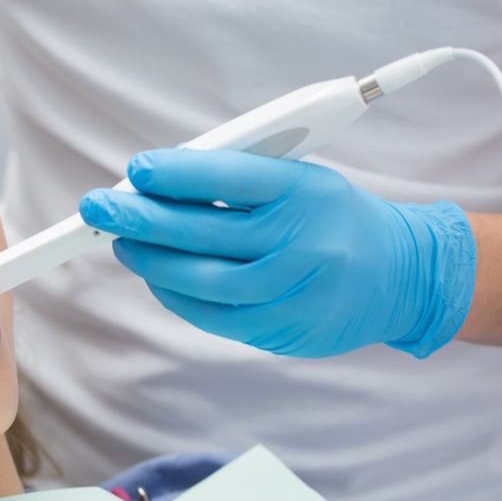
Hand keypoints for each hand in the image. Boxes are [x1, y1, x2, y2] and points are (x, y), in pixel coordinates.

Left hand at [79, 148, 475, 358]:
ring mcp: (292, 292)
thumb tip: (160, 185)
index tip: (136, 170)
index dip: (177, 174)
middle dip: (141, 219)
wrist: (402, 276)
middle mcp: (301, 242)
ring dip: (150, 261)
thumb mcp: (300, 180)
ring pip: (201, 280)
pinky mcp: (282, 330)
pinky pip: (212, 315)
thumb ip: (238, 181)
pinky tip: (156, 275)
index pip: (230, 178)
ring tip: (122, 243)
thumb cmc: (334, 217)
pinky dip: (175, 295)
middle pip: (204, 232)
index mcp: (306, 191)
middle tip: (99, 208)